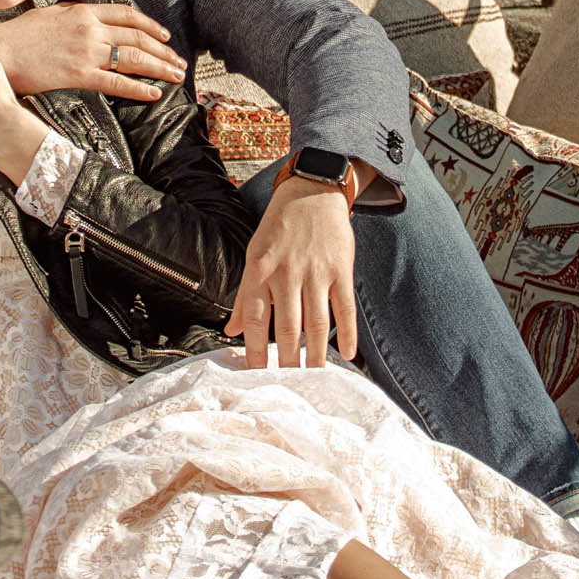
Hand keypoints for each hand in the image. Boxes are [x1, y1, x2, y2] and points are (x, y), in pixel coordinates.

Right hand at [0, 1, 183, 102]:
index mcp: (82, 12)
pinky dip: (139, 89)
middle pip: (137, 39)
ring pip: (134, 59)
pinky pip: (116, 83)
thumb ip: (72, 16)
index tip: (164, 36)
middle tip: (179, 61)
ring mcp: (86, 52)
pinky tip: (154, 94)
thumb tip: (85, 17)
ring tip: (175, 76)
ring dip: (159, 68)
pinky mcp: (79, 75)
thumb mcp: (49, 15)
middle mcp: (90, 29)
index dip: (150, 26)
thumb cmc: (18, 36)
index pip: (126, 16)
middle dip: (163, 51)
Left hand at [224, 171, 357, 371]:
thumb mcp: (254, 255)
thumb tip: (231, 331)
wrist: (311, 193)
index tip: (257, 375)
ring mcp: (316, 272)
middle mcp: (286, 273)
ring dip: (316, 355)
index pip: (255, 320)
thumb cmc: (278, 228)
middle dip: (287, 361)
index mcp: (260, 271)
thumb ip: (245, 296)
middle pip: (286, 328)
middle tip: (289, 385)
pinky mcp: (340, 269)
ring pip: (316, 323)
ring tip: (314, 377)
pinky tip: (347, 354)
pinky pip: (344, 307)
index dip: (256, 351)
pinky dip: (347, 333)